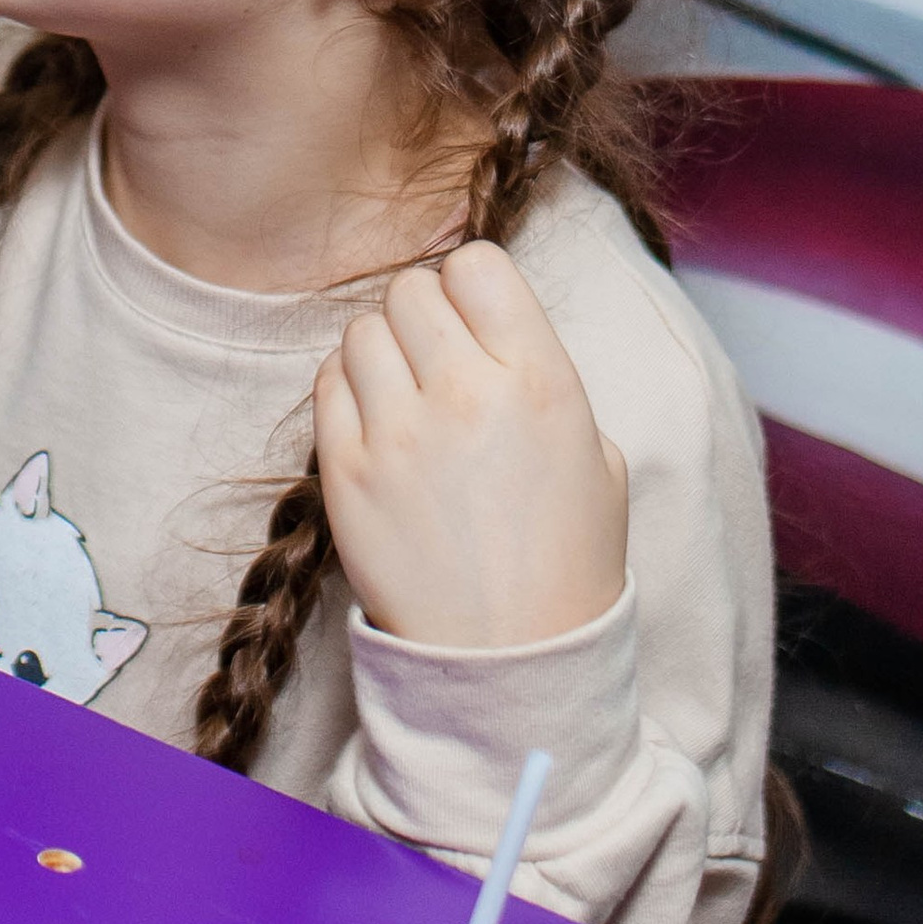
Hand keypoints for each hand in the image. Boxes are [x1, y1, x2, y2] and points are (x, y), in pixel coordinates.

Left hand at [315, 242, 628, 651]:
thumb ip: (541, 373)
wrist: (511, 659)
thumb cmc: (565, 557)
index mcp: (542, 382)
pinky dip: (346, 389)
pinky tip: (376, 423)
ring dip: (382, 351)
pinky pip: (325, 383)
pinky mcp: (345, 474)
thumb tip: (485, 325)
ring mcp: (398, 435)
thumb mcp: (596, 451)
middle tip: (436, 360)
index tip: (474, 318)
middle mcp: (468, 395)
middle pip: (411, 288)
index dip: (472, 285)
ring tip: (406, 397)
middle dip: (423, 314)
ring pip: (361, 330)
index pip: (479, 265)